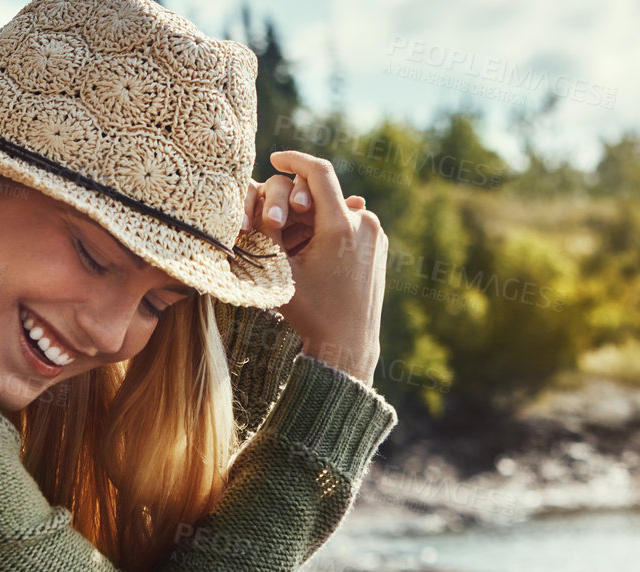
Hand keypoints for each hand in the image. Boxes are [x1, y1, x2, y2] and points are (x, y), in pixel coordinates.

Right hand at [242, 151, 384, 385]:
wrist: (346, 346)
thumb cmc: (309, 312)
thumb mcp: (279, 269)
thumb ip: (270, 228)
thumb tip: (259, 190)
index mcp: (340, 226)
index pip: (317, 171)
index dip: (294, 159)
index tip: (276, 156)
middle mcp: (365, 224)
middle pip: (325, 192)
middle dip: (298, 199)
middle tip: (276, 219)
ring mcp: (376, 234)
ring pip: (336, 208)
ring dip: (314, 215)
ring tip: (296, 242)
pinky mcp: (380, 246)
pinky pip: (349, 224)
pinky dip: (329, 227)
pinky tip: (314, 251)